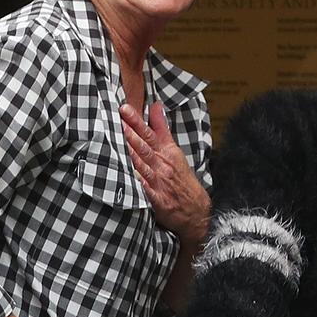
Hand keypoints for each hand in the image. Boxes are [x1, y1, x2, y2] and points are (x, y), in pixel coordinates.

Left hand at [120, 102, 209, 244]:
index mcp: (166, 152)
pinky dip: (137, 182)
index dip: (136, 121)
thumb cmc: (182, 179)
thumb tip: (155, 106)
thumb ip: (162, 128)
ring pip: (143, 165)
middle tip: (119, 119)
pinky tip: (128, 175)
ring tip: (120, 140)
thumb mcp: (174, 150)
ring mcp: (159, 182)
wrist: (197, 210)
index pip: (149, 133)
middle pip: (145, 147)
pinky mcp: (157, 199)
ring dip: (132, 153)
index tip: (125, 108)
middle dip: (131, 133)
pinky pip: (145, 190)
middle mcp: (162, 165)